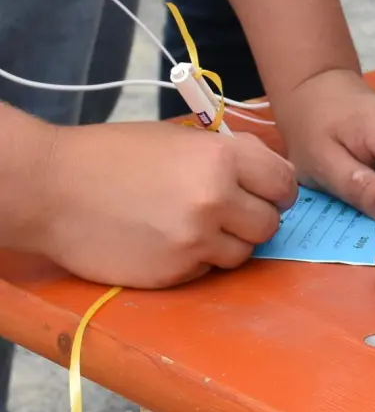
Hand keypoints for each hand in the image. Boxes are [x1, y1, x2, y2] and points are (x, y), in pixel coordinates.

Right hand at [32, 122, 295, 288]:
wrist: (52, 190)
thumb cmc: (112, 156)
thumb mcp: (179, 139)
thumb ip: (227, 157)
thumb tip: (267, 177)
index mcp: (223, 157)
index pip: (284, 183)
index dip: (277, 190)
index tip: (268, 193)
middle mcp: (217, 199)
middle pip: (270, 223)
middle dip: (255, 219)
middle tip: (230, 213)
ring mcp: (196, 240)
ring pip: (243, 253)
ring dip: (228, 243)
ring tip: (194, 226)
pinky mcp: (174, 272)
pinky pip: (206, 269)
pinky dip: (196, 259)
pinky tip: (167, 241)